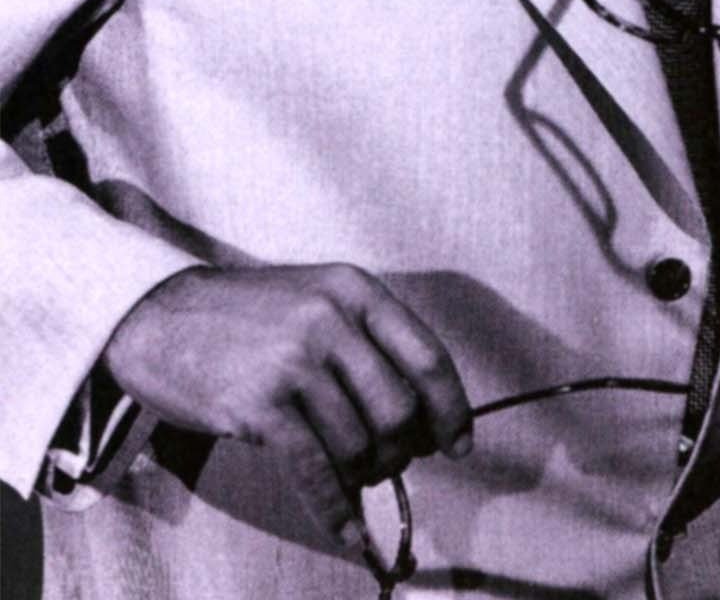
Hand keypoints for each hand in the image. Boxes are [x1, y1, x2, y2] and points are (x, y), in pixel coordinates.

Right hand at [103, 263, 472, 554]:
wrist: (161, 316)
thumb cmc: (248, 316)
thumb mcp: (317, 299)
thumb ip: (367, 341)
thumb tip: (419, 412)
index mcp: (355, 291)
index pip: (427, 356)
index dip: (451, 408)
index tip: (458, 443)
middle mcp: (331, 320)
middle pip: (399, 407)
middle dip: (403, 449)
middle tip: (390, 463)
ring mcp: (293, 361)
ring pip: (359, 442)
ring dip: (366, 475)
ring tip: (356, 478)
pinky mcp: (259, 404)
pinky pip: (315, 470)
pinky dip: (336, 508)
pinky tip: (346, 529)